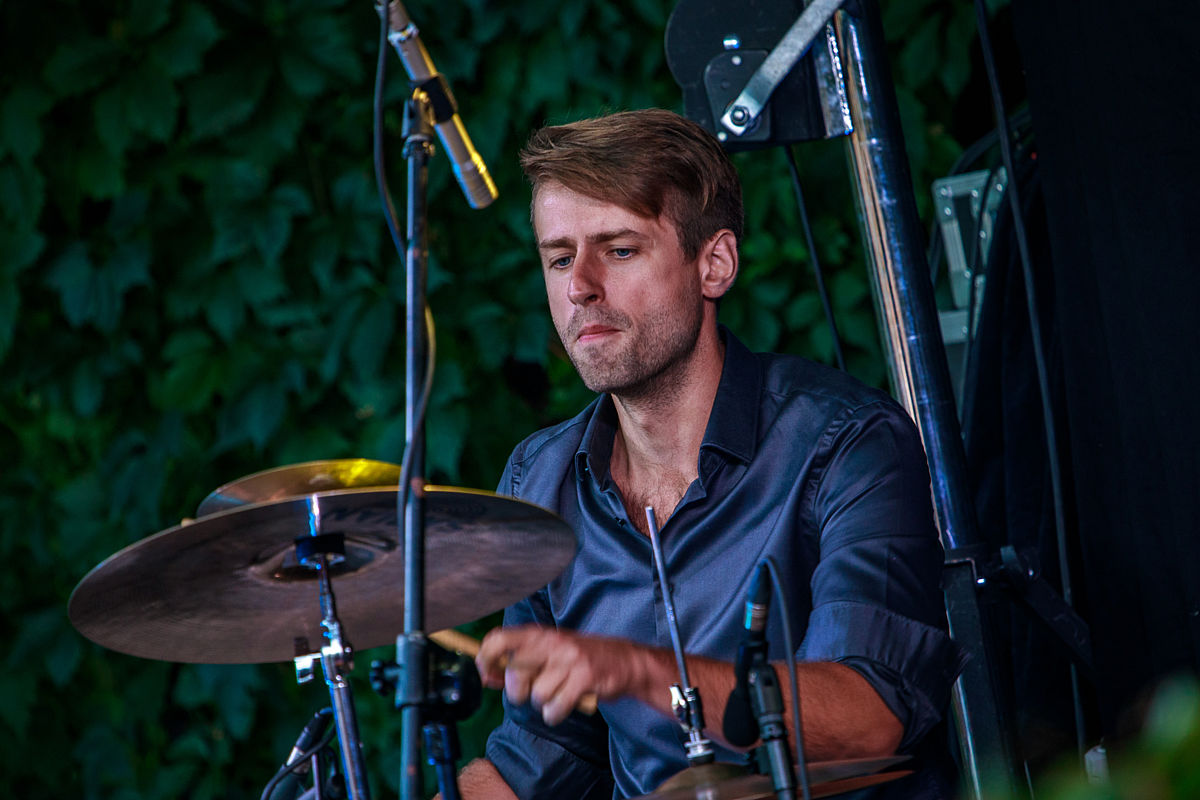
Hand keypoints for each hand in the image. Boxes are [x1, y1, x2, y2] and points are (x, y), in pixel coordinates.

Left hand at [476, 625, 654, 725]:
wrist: (625, 661)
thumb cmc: (579, 659)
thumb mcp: (547, 653)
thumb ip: (517, 664)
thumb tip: (486, 676)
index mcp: (539, 634)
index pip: (499, 638)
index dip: (485, 658)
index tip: (486, 673)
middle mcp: (552, 642)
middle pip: (514, 672)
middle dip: (517, 691)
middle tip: (533, 691)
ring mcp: (569, 659)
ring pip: (536, 694)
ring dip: (544, 703)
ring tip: (559, 694)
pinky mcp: (584, 677)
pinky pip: (555, 707)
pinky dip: (556, 713)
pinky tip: (566, 705)